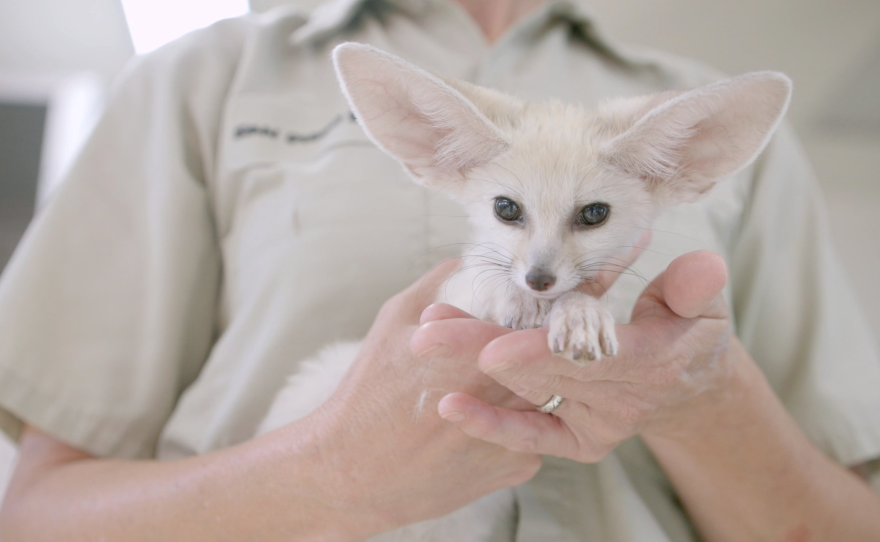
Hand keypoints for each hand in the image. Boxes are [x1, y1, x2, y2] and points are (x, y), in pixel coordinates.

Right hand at [281, 259, 540, 536]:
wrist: (350, 474)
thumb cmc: (367, 396)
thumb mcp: (391, 325)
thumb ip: (432, 287)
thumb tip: (458, 260)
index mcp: (476, 354)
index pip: (529, 324)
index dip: (529, 316)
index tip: (525, 313)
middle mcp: (503, 395)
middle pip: (545, 362)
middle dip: (538, 352)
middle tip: (521, 348)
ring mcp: (514, 435)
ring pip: (548, 398)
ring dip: (536, 389)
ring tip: (503, 384)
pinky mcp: (514, 469)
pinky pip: (536, 438)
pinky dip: (521, 428)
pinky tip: (488, 424)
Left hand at [430, 250, 732, 461]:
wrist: (684, 386)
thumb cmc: (687, 333)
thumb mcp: (701, 306)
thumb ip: (693, 288)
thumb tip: (703, 266)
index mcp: (648, 362)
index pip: (590, 358)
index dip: (542, 354)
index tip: (494, 351)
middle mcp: (617, 401)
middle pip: (542, 372)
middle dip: (481, 350)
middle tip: (429, 333)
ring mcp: (593, 423)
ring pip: (526, 394)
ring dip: (471, 370)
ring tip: (425, 341)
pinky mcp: (575, 439)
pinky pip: (531, 435)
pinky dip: (491, 424)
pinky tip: (450, 407)